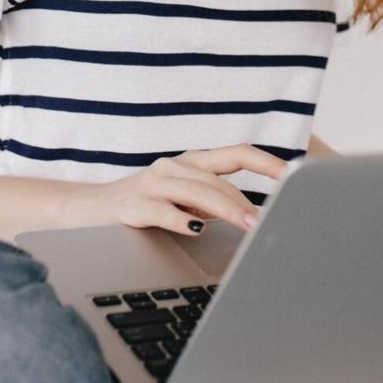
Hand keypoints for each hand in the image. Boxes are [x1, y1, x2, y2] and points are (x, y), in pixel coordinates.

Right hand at [85, 144, 285, 235]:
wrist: (87, 211)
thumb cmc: (144, 206)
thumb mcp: (183, 200)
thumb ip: (214, 203)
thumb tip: (255, 218)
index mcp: (193, 162)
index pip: (239, 154)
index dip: (269, 163)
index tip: (295, 176)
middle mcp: (175, 166)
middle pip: (220, 178)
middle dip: (248, 201)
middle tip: (270, 222)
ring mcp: (152, 182)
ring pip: (198, 191)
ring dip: (227, 210)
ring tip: (249, 227)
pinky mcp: (132, 204)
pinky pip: (162, 210)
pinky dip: (181, 219)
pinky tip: (196, 229)